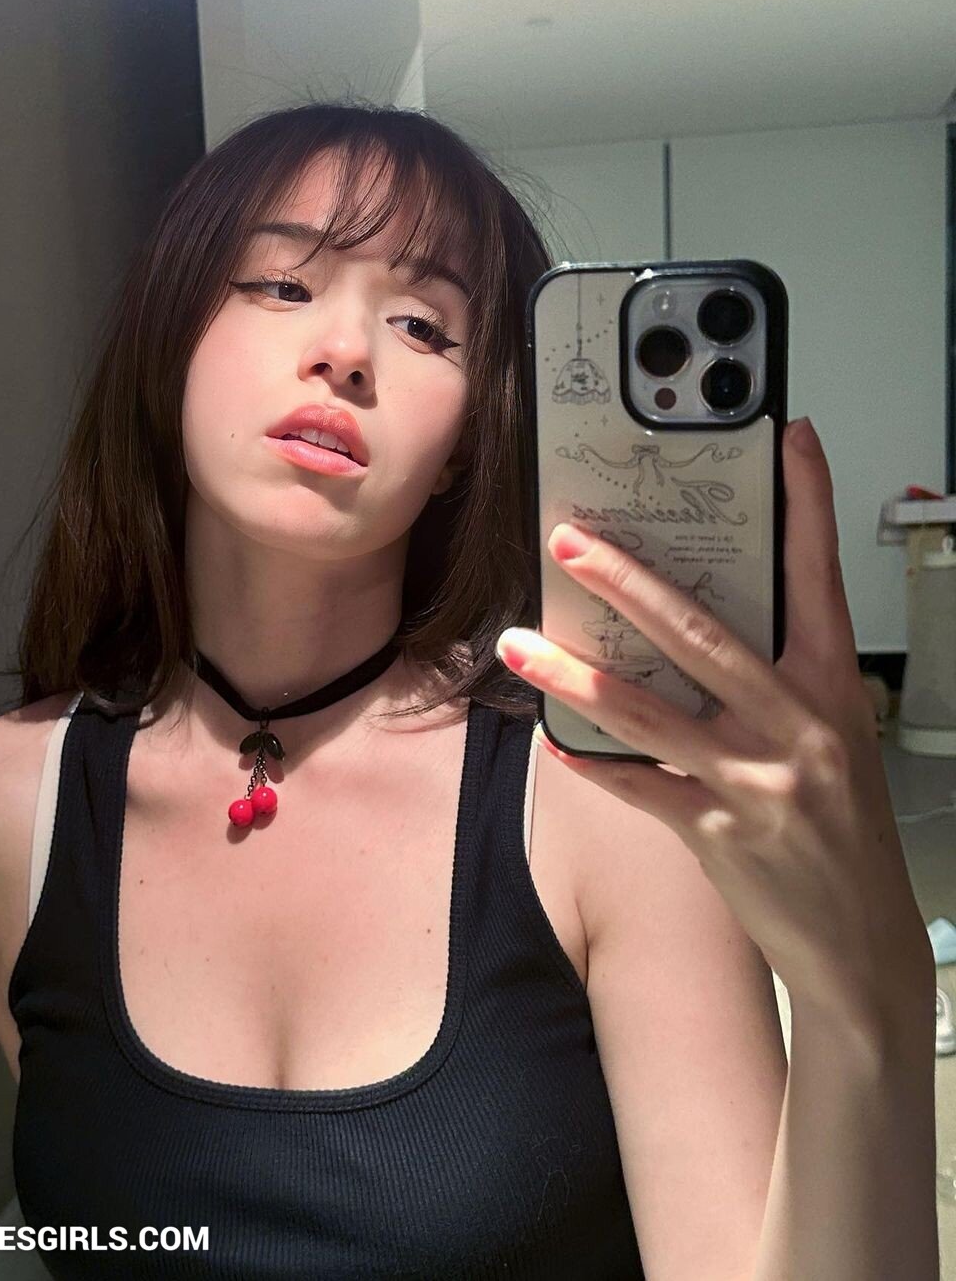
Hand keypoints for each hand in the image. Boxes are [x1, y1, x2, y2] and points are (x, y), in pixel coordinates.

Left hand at [496, 418, 930, 1023]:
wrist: (862, 942)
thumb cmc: (843, 827)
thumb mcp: (831, 738)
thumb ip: (775, 682)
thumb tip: (691, 624)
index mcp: (831, 688)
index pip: (820, 577)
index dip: (806, 504)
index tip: (787, 438)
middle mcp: (797, 725)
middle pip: (701, 635)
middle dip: (628, 583)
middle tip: (571, 541)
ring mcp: (755, 782)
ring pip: (647, 712)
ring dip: (574, 674)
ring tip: (517, 643)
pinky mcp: (715, 834)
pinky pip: (637, 785)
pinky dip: (592, 760)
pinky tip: (552, 737)